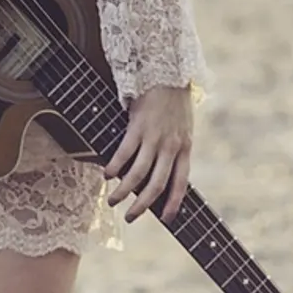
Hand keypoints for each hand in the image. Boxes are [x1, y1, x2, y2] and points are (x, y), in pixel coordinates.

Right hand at [103, 85, 192, 224]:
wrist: (167, 72)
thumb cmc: (175, 101)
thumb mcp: (184, 127)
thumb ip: (177, 148)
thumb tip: (165, 171)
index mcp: (185, 148)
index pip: (181, 183)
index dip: (173, 203)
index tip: (166, 219)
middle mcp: (171, 147)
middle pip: (156, 185)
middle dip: (142, 206)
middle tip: (130, 218)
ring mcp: (154, 138)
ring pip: (138, 174)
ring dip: (124, 191)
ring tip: (113, 201)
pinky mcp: (137, 127)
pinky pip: (124, 153)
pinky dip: (114, 166)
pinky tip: (107, 175)